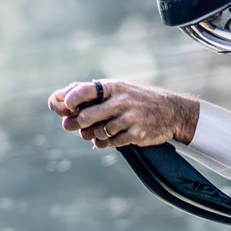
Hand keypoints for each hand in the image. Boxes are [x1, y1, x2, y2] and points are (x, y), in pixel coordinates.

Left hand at [48, 79, 198, 148]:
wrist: (171, 112)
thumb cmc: (137, 100)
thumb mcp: (118, 89)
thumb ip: (90, 92)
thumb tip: (59, 98)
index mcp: (114, 87)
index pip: (83, 91)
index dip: (70, 101)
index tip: (67, 107)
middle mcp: (121, 101)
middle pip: (86, 116)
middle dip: (79, 123)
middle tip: (80, 125)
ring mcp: (130, 118)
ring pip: (98, 132)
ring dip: (93, 134)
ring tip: (98, 132)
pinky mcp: (136, 134)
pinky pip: (110, 143)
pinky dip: (103, 143)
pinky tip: (106, 139)